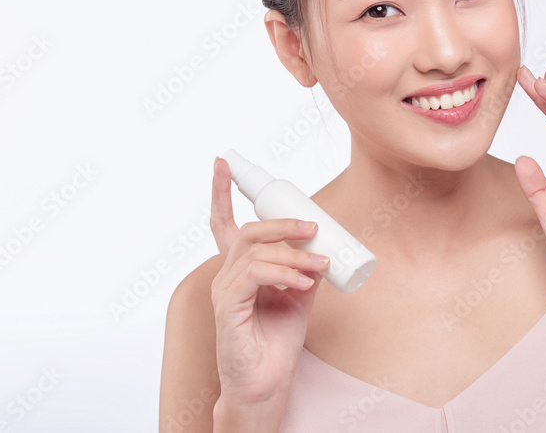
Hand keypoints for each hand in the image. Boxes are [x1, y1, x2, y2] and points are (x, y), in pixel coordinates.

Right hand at [208, 156, 329, 407]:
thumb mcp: (299, 295)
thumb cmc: (277, 340)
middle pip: (249, 231)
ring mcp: (224, 290)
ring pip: (256, 251)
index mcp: (241, 268)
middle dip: (283, 222)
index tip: (224, 163)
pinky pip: (254, 275)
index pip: (224, 224)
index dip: (222, 192)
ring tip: (319, 265)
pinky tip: (302, 281)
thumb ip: (304, 268)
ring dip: (294, 254)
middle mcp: (227, 274)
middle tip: (314, 226)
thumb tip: (322, 246)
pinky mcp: (227, 307)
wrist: (267, 381)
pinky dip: (283, 272)